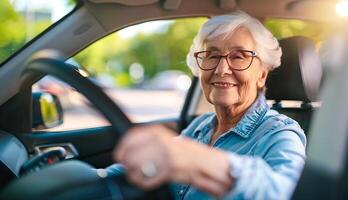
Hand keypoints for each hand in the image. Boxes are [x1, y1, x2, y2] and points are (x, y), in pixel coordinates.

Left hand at [114, 124, 232, 196]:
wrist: (207, 163)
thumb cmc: (186, 152)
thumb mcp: (167, 139)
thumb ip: (149, 141)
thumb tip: (128, 148)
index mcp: (158, 132)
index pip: (131, 137)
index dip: (122, 148)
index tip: (119, 155)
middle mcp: (161, 142)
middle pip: (131, 154)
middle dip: (126, 163)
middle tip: (127, 168)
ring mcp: (165, 156)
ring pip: (138, 168)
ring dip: (134, 174)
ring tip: (135, 176)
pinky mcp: (170, 170)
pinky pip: (148, 179)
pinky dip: (144, 182)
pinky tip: (145, 181)